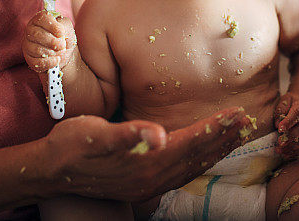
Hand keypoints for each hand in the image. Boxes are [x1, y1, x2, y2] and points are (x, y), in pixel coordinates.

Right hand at [22, 10, 76, 72]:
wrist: (65, 53)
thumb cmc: (65, 37)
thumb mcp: (67, 28)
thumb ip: (64, 26)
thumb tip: (59, 32)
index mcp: (40, 20)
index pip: (42, 19)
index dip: (53, 26)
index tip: (62, 33)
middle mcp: (30, 31)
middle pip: (37, 35)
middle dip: (53, 42)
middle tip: (63, 45)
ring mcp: (28, 45)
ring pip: (36, 49)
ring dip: (52, 52)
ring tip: (60, 52)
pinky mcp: (29, 59)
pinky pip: (36, 62)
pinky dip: (49, 62)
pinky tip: (56, 60)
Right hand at [42, 108, 251, 201]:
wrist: (51, 172)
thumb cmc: (72, 145)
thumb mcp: (96, 135)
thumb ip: (128, 135)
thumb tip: (157, 135)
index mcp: (146, 163)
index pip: (191, 143)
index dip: (215, 128)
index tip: (238, 113)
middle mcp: (152, 178)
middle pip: (198, 156)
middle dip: (224, 138)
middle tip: (248, 120)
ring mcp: (150, 185)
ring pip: (193, 166)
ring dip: (217, 150)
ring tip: (237, 134)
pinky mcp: (145, 185)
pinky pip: (183, 171)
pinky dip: (200, 159)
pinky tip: (207, 151)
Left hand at [273, 93, 298, 159]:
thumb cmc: (293, 101)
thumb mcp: (285, 99)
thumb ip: (280, 110)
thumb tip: (277, 124)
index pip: (297, 114)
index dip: (288, 122)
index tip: (279, 129)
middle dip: (291, 138)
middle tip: (279, 144)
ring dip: (292, 147)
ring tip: (280, 151)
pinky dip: (297, 152)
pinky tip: (286, 154)